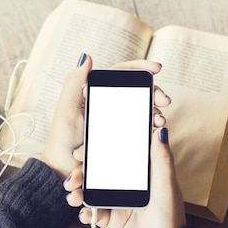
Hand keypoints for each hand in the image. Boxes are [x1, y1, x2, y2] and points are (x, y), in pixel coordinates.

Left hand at [41, 55, 170, 178]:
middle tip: (165, 101)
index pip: (121, 74)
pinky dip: (152, 125)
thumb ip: (74, 83)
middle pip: (136, 91)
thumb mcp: (66, 111)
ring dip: (156, 110)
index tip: (157, 69)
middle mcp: (108, 104)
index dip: (140, 68)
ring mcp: (116, 121)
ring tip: (160, 119)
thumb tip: (86, 56)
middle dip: (154, 92)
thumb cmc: (62, 141)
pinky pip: (141, 127)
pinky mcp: (122, 136)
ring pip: (142, 108)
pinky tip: (157, 129)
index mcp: (95, 93)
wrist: (65, 171)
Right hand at [64, 127, 185, 227]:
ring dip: (79, 191)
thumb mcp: (166, 188)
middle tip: (73, 178)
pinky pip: (92, 211)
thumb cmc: (169, 222)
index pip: (117, 156)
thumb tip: (159, 131)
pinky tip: (83, 214)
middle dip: (82, 173)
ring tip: (74, 197)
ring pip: (92, 190)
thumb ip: (161, 159)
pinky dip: (84, 211)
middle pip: (100, 172)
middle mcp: (129, 186)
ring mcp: (118, 203)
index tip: (82, 152)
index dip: (98, 151)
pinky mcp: (111, 221)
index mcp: (142, 175)